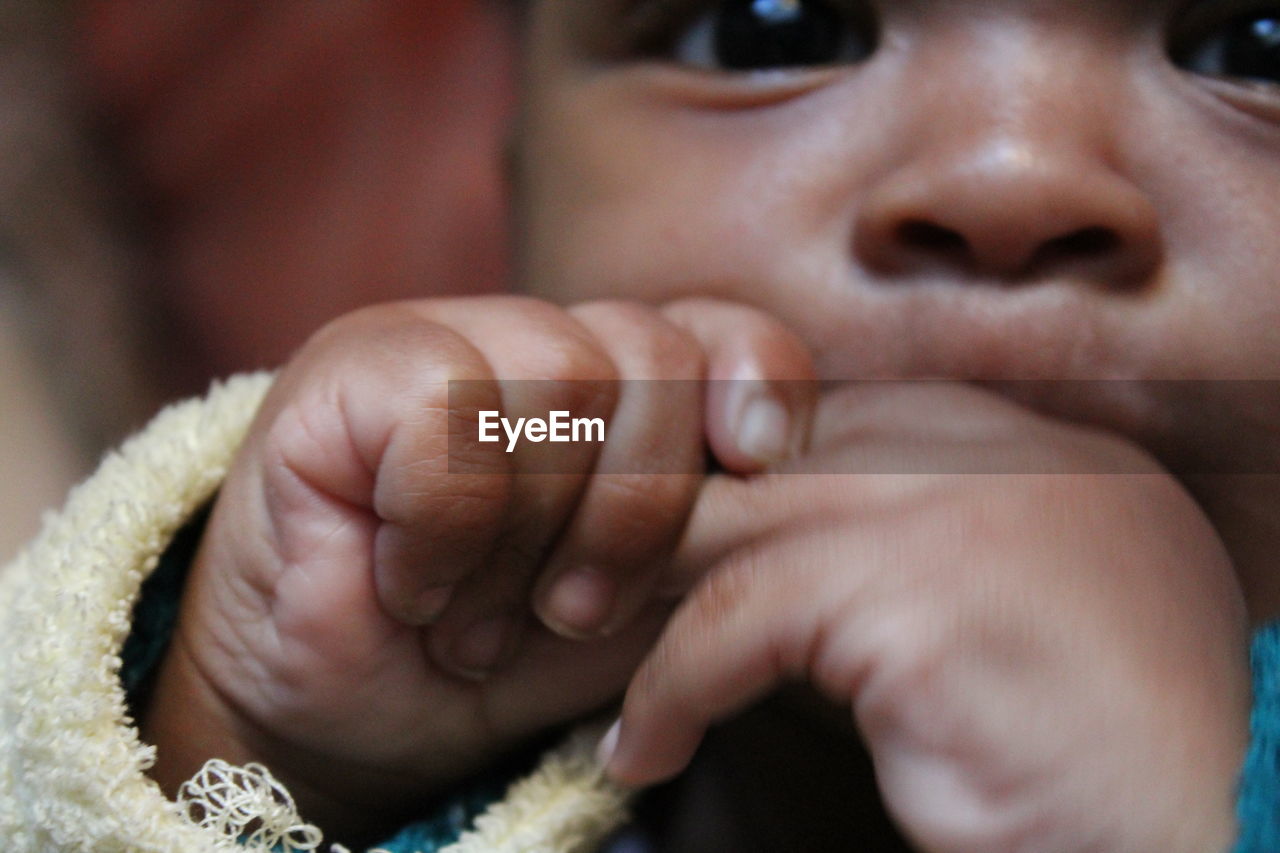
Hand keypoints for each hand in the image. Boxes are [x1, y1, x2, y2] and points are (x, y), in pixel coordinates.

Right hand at [139, 295, 812, 845]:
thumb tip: (790, 481)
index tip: (759, 463)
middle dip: (636, 507)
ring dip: (533, 534)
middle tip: (576, 609)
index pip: (706, 325)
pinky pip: (447, 414)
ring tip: (482, 616)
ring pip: (560, 374)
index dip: (754, 376)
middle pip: (647, 354)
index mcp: (598, 381)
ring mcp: (428, 339)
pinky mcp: (340, 371)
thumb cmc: (491, 658)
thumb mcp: (634, 603)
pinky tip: (411, 586)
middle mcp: (519, 341)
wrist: (337, 724)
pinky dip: (447, 531)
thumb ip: (708, 531)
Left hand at [604, 381, 1249, 852]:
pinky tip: (643, 750)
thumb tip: (737, 538)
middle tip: (557, 581)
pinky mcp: (924, 588)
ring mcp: (960, 502)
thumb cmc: (1079, 746)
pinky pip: (739, 617)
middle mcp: (990, 445)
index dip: (703, 465)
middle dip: (642, 511)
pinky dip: (669, 690)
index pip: (809, 407)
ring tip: (568, 647)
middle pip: (755, 444)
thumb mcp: (979, 613)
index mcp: (1012, 439)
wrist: (1208, 829)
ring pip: (729, 514)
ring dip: (629, 590)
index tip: (624, 534)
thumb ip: (889, 545)